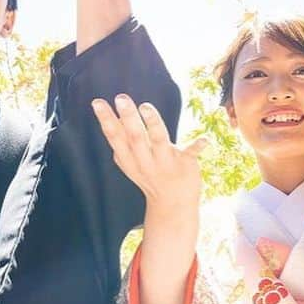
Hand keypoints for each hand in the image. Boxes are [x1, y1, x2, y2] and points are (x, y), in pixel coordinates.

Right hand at [91, 96, 205, 219]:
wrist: (172, 205)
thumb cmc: (149, 176)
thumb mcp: (129, 162)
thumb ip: (120, 142)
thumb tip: (107, 116)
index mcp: (129, 159)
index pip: (115, 137)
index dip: (106, 120)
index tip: (98, 102)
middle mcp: (146, 161)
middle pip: (135, 137)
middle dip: (128, 117)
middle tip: (121, 98)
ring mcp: (166, 163)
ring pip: (158, 141)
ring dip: (153, 124)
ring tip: (146, 107)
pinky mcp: (186, 165)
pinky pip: (191, 154)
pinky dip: (197, 146)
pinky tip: (205, 140)